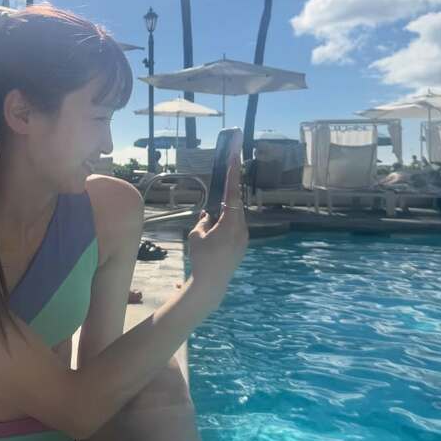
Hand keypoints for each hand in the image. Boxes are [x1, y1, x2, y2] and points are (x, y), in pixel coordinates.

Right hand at [187, 154, 248, 289]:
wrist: (212, 283)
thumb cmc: (202, 258)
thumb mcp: (196, 235)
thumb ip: (203, 221)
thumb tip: (209, 215)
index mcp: (230, 223)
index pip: (233, 193)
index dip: (233, 174)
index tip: (235, 157)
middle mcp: (241, 228)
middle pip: (235, 204)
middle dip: (226, 195)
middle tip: (221, 185)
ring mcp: (244, 237)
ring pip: (234, 217)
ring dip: (224, 213)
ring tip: (209, 225)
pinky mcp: (242, 245)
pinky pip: (234, 228)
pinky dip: (225, 224)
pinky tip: (214, 234)